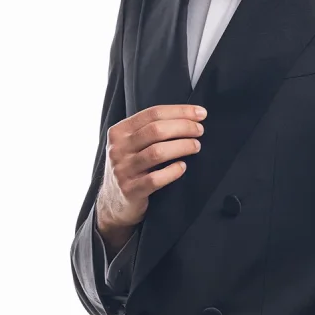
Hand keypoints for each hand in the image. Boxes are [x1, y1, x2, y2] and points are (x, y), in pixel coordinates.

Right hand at [96, 104, 206, 232]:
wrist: (114, 203)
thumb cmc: (131, 168)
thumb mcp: (131, 145)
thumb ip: (149, 130)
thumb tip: (188, 117)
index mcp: (119, 132)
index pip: (153, 113)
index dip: (179, 111)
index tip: (200, 113)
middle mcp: (118, 149)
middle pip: (156, 130)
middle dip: (183, 127)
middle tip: (200, 130)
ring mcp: (122, 170)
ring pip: (157, 152)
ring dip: (182, 146)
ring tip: (196, 146)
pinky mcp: (130, 191)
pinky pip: (155, 179)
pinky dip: (173, 171)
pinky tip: (183, 167)